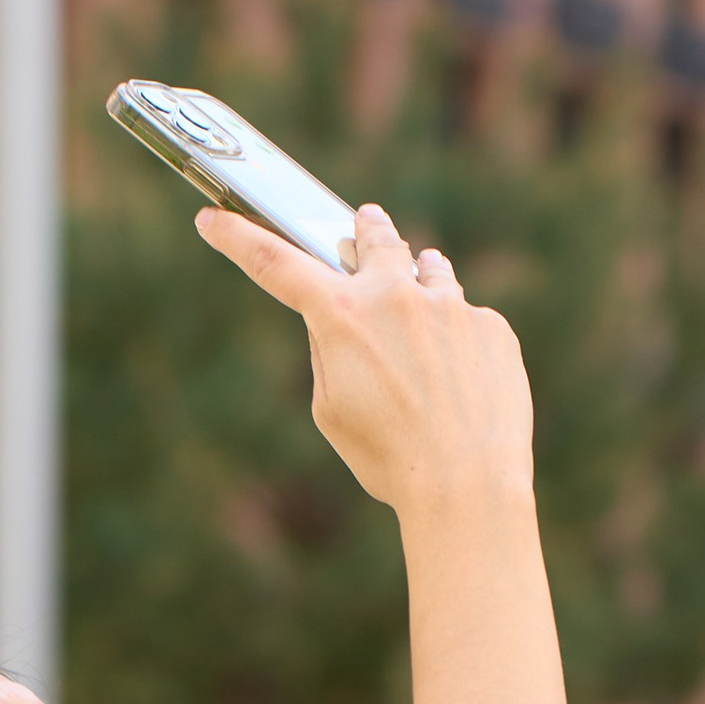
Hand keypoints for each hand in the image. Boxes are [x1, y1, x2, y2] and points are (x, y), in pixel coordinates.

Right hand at [195, 199, 534, 521]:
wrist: (468, 483)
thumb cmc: (389, 458)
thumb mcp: (333, 411)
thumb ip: (331, 353)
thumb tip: (347, 321)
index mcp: (340, 317)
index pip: (273, 263)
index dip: (236, 238)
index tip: (213, 221)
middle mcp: (395, 295)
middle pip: (374, 238)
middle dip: (367, 228)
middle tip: (367, 219)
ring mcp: (449, 306)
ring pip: (430, 270)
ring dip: (420, 276)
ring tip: (423, 292)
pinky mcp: (492, 327)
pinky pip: (469, 321)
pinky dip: (460, 341)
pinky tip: (462, 382)